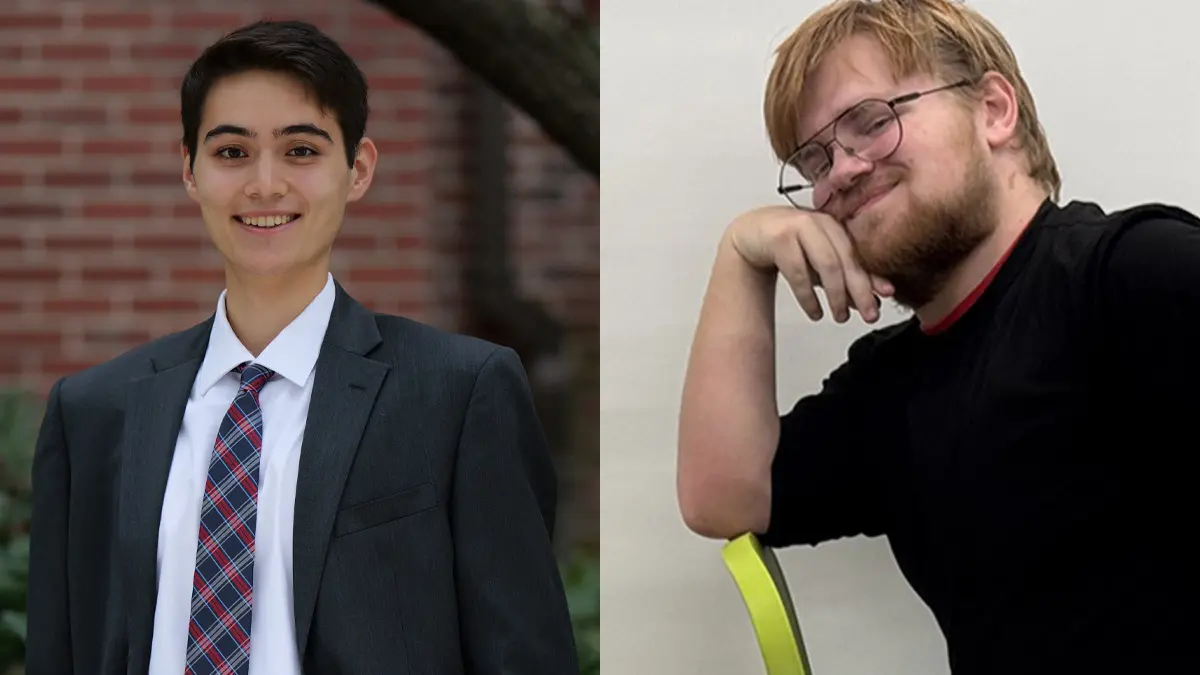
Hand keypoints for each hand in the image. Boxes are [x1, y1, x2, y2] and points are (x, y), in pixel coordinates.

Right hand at [727, 206, 892, 322]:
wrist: (750, 233)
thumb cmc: (788, 247)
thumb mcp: (819, 264)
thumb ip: (843, 278)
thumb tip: (869, 301)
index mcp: (836, 225)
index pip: (860, 253)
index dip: (874, 275)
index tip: (887, 295)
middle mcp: (821, 222)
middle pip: (846, 259)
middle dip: (860, 290)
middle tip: (869, 315)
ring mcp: (800, 226)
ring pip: (826, 264)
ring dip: (836, 295)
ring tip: (839, 316)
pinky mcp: (780, 237)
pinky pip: (799, 272)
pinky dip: (808, 297)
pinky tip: (815, 312)